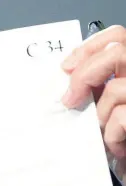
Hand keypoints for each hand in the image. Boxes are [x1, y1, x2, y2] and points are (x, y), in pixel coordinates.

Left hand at [61, 25, 125, 178]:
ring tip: (106, 135)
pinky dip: (113, 136)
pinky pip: (123, 117)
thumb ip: (96, 88)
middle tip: (69, 99)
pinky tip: (119, 149)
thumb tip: (65, 77)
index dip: (91, 46)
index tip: (66, 67)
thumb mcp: (109, 109)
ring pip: (116, 88)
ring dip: (101, 116)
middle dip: (86, 73)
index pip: (119, 37)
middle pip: (120, 50)